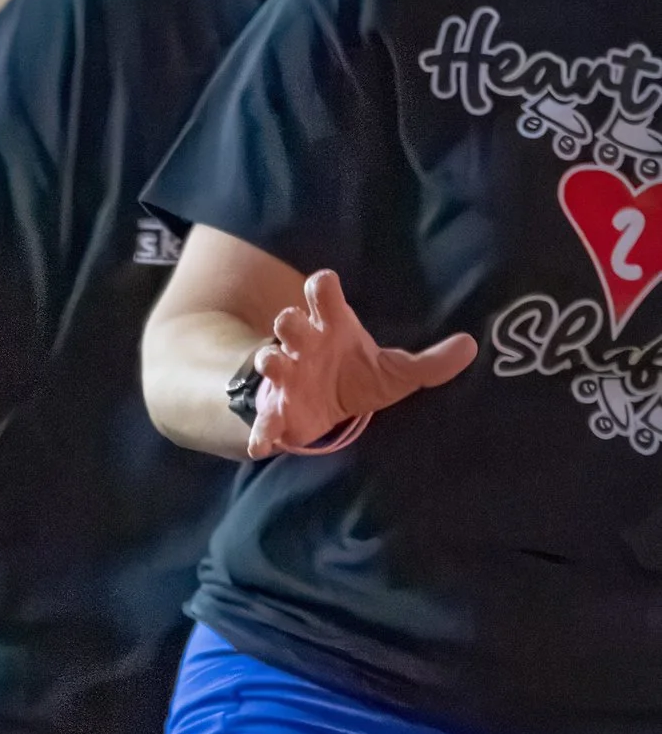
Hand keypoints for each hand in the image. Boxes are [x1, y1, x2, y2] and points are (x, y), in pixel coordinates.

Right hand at [246, 268, 474, 457]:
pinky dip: (261, 431)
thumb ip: (431, 363)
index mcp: (332, 328)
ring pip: (268, 360)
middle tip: (295, 327)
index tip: (323, 288)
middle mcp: (305, 346)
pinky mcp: (278, 410)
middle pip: (288, 321)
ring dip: (269, 361)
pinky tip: (263, 445)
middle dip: (289, 322)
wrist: (325, 408)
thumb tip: (472, 346)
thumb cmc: (356, 375)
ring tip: (275, 367)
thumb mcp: (396, 371)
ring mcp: (287, 377)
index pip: (322, 294)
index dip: (321, 288)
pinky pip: (265, 419)